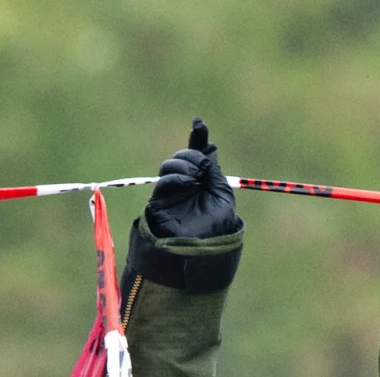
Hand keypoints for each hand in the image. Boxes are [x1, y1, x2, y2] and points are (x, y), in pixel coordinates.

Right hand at [146, 118, 237, 245]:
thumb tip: (209, 144)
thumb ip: (213, 169)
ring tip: (196, 178)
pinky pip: (163, 183)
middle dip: (192, 156)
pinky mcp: (158, 204)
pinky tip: (189, 183)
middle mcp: (183, 184)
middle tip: (204, 168)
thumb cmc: (217, 225)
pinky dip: (176, 179)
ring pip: (168, 166)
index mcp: (199, 180)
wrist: (207, 248)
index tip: (199, 124)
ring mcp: (170, 194)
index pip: (195, 153)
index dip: (197, 138)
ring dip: (183, 166)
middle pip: (180, 156)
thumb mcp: (221, 192)